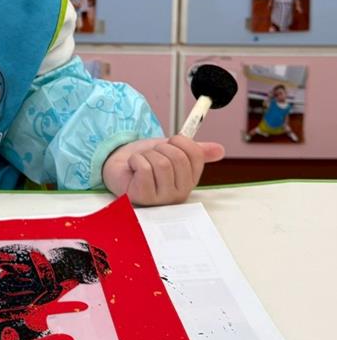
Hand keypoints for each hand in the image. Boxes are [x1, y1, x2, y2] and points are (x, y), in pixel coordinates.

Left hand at [102, 135, 224, 205]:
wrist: (119, 165)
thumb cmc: (146, 160)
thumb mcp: (171, 150)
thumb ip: (196, 151)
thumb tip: (220, 150)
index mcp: (189, 180)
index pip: (196, 155)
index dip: (181, 141)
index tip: (171, 141)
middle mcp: (179, 193)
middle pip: (178, 159)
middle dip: (161, 148)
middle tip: (153, 153)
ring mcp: (162, 198)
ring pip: (161, 164)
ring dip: (147, 155)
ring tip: (142, 161)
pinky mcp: (144, 197)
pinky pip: (145, 169)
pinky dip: (136, 160)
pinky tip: (133, 167)